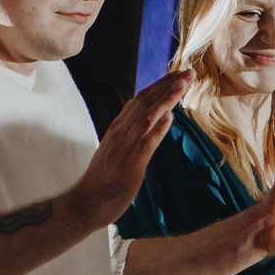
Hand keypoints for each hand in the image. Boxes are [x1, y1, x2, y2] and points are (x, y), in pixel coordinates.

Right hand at [69, 71, 189, 226]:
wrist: (85, 202)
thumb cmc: (106, 179)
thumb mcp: (125, 150)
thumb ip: (143, 133)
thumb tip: (165, 116)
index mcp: (119, 128)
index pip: (141, 99)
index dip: (161, 85)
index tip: (178, 74)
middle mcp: (120, 133)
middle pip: (145, 101)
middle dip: (168, 85)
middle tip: (189, 72)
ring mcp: (124, 147)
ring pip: (146, 116)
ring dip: (166, 99)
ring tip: (183, 84)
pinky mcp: (130, 164)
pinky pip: (145, 143)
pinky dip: (157, 128)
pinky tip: (170, 116)